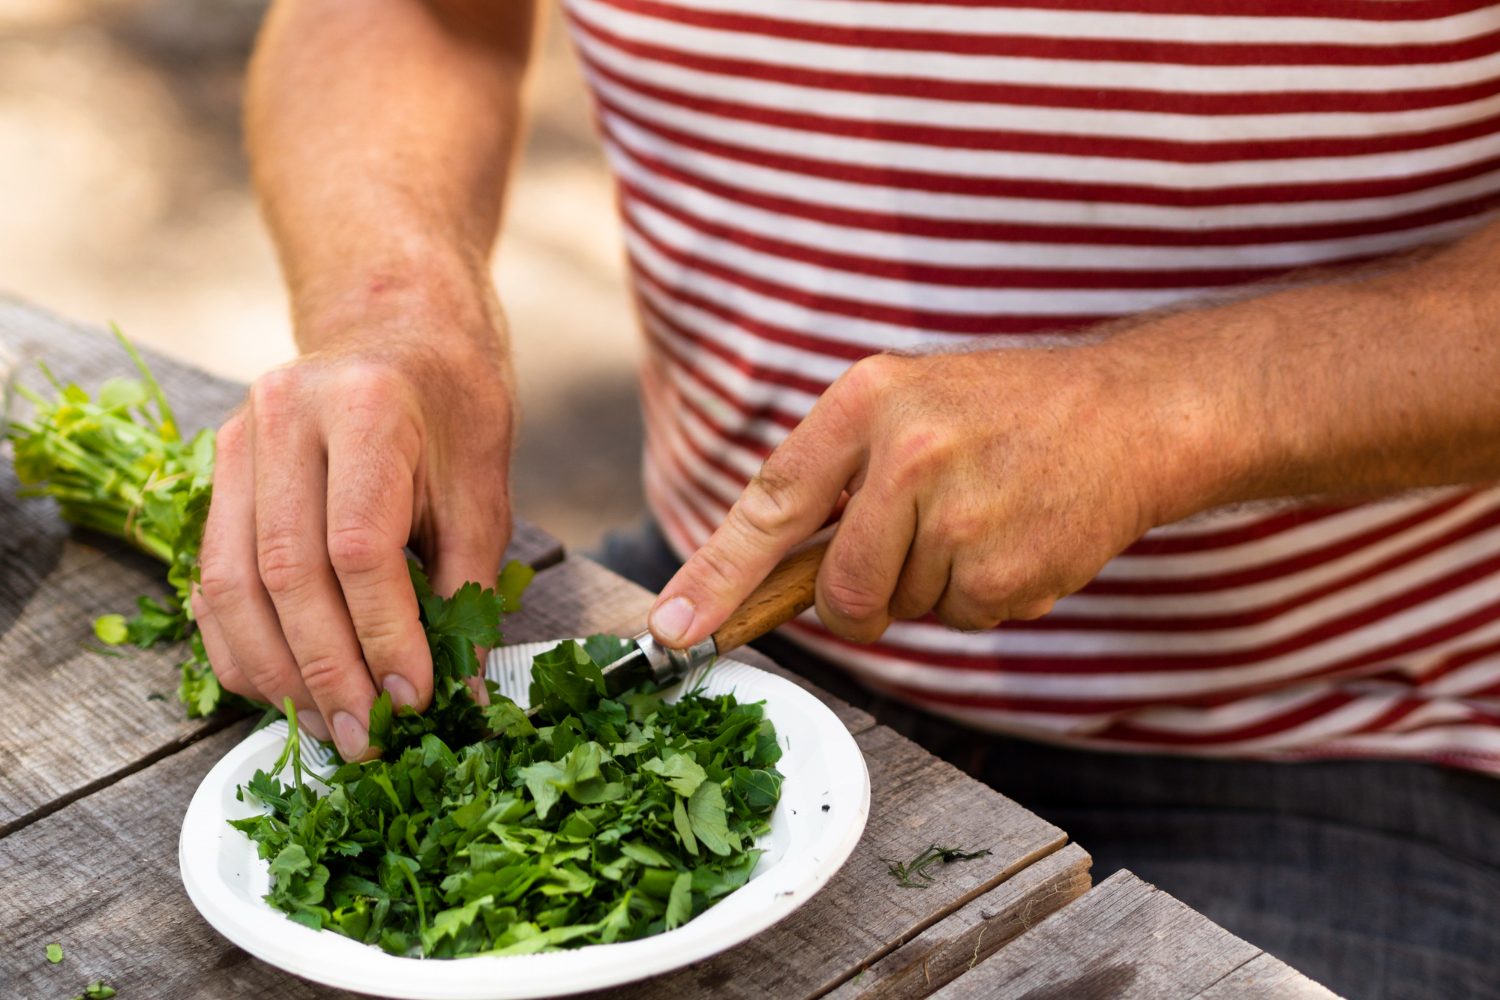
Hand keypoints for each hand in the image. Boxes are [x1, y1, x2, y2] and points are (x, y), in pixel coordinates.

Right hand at [191, 315, 513, 759]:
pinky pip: (211, 576)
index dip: (383, 636)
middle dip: (327, 671)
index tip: (414, 698)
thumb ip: (467, 591)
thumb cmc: (452, 412)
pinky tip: (280, 687)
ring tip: (326, 725)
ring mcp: (239, 440)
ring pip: (232, 583)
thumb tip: (461, 695)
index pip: (358, 548)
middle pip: (287, 574)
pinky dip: (240, 642)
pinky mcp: (216, 470)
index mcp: (366, 409)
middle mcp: (286, 417)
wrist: (399, 332)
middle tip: (366, 737)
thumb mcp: (483, 491)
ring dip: (277, 671)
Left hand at [647, 344, 1193, 646]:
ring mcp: (962, 514)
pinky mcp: (1009, 569)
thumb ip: (837, 477)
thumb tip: (768, 575)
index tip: (674, 630)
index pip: (770, 503)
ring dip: (936, 584)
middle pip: (840, 590)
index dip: (716, 576)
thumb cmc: (1003, 413)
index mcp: (867, 400)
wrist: (1129, 414)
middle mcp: (908, 453)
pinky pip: (964, 619)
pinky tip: (1017, 536)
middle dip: (861, 600)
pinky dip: (985, 596)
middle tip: (911, 552)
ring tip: (983, 516)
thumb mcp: (907, 404)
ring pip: (906, 607)